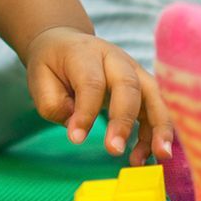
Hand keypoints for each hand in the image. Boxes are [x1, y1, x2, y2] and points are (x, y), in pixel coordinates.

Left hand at [25, 26, 172, 164]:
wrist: (66, 44)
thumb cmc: (53, 66)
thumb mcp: (39, 79)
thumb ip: (54, 104)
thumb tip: (77, 126)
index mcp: (85, 53)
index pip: (91, 82)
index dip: (85, 112)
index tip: (76, 139)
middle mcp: (115, 58)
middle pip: (128, 86)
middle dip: (124, 120)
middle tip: (114, 150)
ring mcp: (134, 70)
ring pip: (153, 95)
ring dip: (159, 126)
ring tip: (160, 155)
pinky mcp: (144, 86)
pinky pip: (156, 109)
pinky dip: (158, 133)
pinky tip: (150, 156)